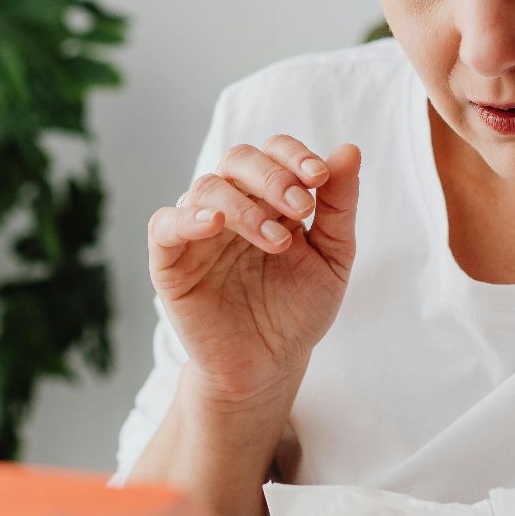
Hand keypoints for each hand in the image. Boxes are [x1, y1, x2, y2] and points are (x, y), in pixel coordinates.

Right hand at [147, 136, 360, 408]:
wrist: (270, 366)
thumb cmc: (299, 309)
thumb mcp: (333, 257)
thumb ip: (339, 206)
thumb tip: (349, 150)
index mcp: (269, 197)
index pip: (274, 152)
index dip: (294, 155)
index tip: (321, 177)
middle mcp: (231, 205)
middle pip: (238, 159)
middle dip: (273, 177)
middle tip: (301, 208)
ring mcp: (198, 231)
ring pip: (206, 188)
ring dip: (244, 206)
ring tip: (277, 241)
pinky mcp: (170, 262)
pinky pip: (164, 225)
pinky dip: (186, 218)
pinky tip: (214, 225)